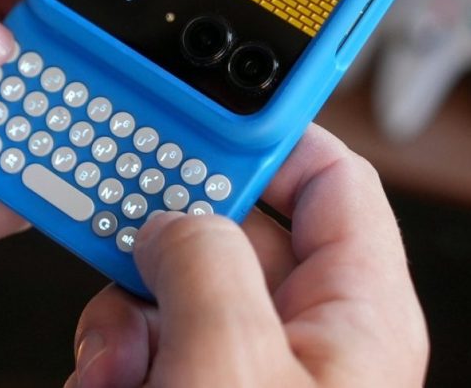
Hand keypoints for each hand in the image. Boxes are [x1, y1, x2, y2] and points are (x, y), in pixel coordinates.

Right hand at [65, 125, 427, 387]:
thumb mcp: (233, 371)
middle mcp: (304, 331)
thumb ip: (206, 263)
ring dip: (131, 310)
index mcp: (356, 313)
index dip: (276, 135)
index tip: (212, 109)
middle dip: (174, 235)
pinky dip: (114, 356)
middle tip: (131, 234)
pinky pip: (147, 335)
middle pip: (236, 224)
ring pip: (179, 278)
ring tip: (122, 363)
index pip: (332, 179)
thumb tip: (174, 218)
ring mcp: (244, 363)